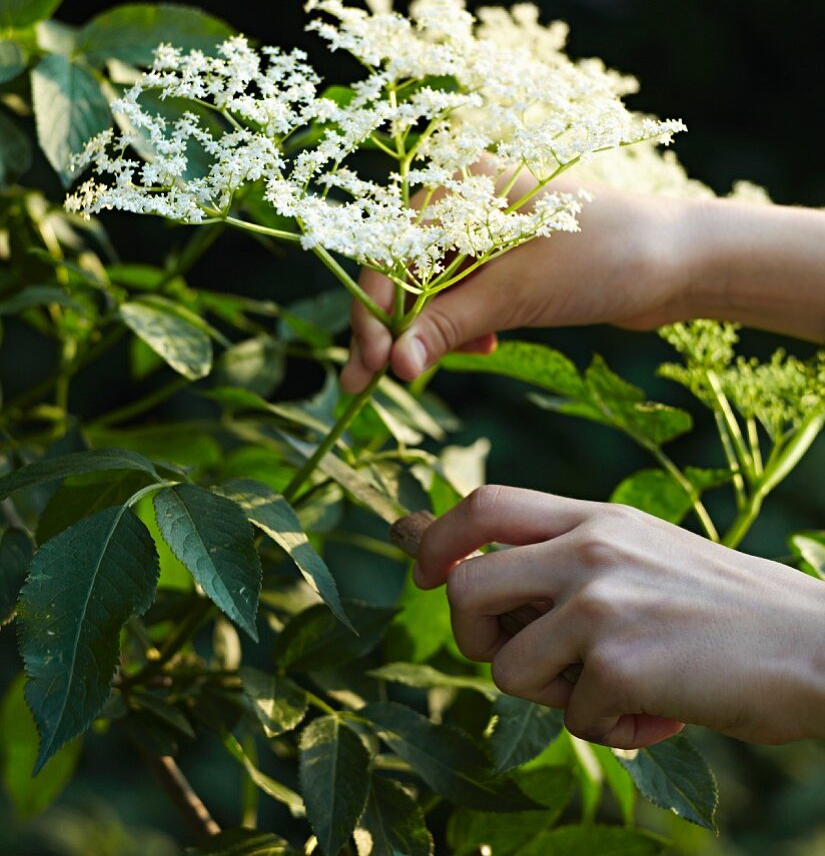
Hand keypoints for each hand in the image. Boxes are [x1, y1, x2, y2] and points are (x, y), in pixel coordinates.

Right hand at [342, 176, 691, 391]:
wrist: (680, 262)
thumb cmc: (602, 257)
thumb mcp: (517, 292)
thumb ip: (447, 325)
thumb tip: (394, 366)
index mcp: (461, 184)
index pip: (391, 253)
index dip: (374, 313)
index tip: (366, 369)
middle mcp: (466, 200)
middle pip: (404, 272)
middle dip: (393, 331)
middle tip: (371, 387)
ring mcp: (486, 230)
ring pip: (431, 289)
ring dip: (429, 332)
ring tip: (432, 372)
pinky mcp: (506, 261)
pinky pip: (462, 296)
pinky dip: (461, 327)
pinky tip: (482, 349)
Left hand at [414, 484, 824, 748]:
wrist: (816, 643)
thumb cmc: (725, 606)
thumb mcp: (641, 551)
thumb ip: (565, 554)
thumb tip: (472, 568)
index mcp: (594, 517)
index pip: (483, 504)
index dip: (436, 538)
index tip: (422, 568)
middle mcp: (588, 549)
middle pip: (466, 587)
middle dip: (473, 636)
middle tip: (521, 657)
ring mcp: (600, 604)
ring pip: (506, 668)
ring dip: (553, 696)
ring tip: (616, 688)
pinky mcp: (618, 664)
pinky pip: (574, 720)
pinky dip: (611, 730)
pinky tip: (660, 710)